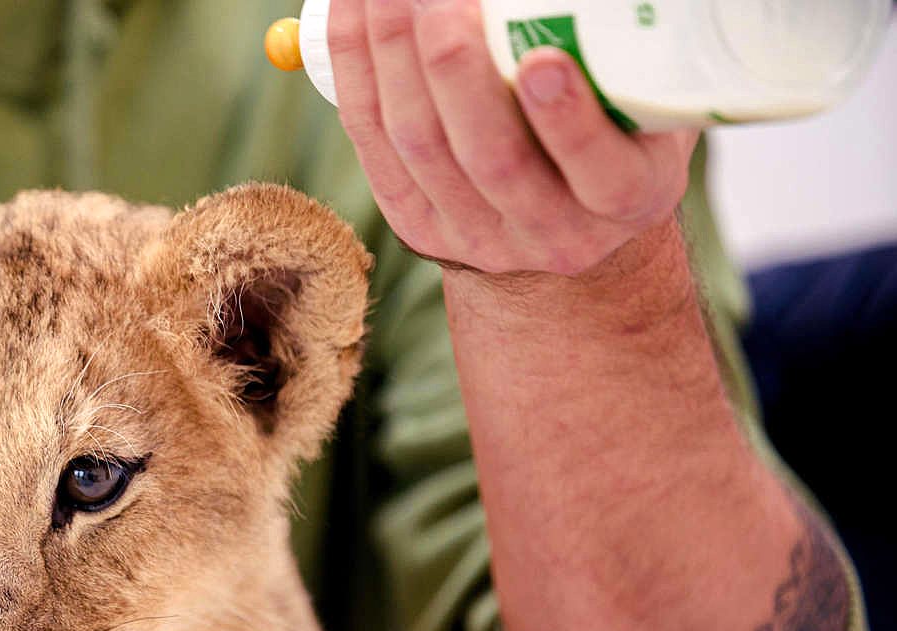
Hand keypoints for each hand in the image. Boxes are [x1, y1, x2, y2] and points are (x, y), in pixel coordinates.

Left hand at [328, 0, 697, 275]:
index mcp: (628, 199)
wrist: (564, 214)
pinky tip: (354, 10)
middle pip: (492, 159)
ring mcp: (476, 235)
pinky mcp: (414, 222)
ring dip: (394, 57)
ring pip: (421, 148)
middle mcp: (552, 232)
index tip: (543, 60)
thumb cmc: (617, 127)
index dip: (568, 121)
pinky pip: (373, 141)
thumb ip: (627, 50)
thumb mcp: (648, 100)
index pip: (602, 173)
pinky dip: (357, 68)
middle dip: (458, 70)